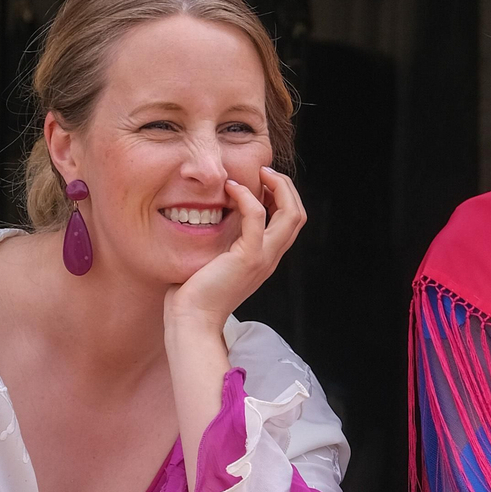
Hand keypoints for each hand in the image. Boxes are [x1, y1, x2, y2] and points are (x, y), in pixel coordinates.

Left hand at [165, 168, 306, 333]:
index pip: (290, 221)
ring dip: (278, 186)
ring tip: (259, 172)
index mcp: (265, 258)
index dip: (282, 196)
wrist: (192, 320)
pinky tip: (230, 188)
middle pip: (298, 214)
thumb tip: (211, 216)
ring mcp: (263, 258)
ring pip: (292, 213)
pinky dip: (247, 196)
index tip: (261, 181)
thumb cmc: (194, 293)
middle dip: (286, 186)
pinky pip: (256, 215)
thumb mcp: (215, 261)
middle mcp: (271, 257)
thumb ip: (223, 240)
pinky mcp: (248, 257)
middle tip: (265, 170)